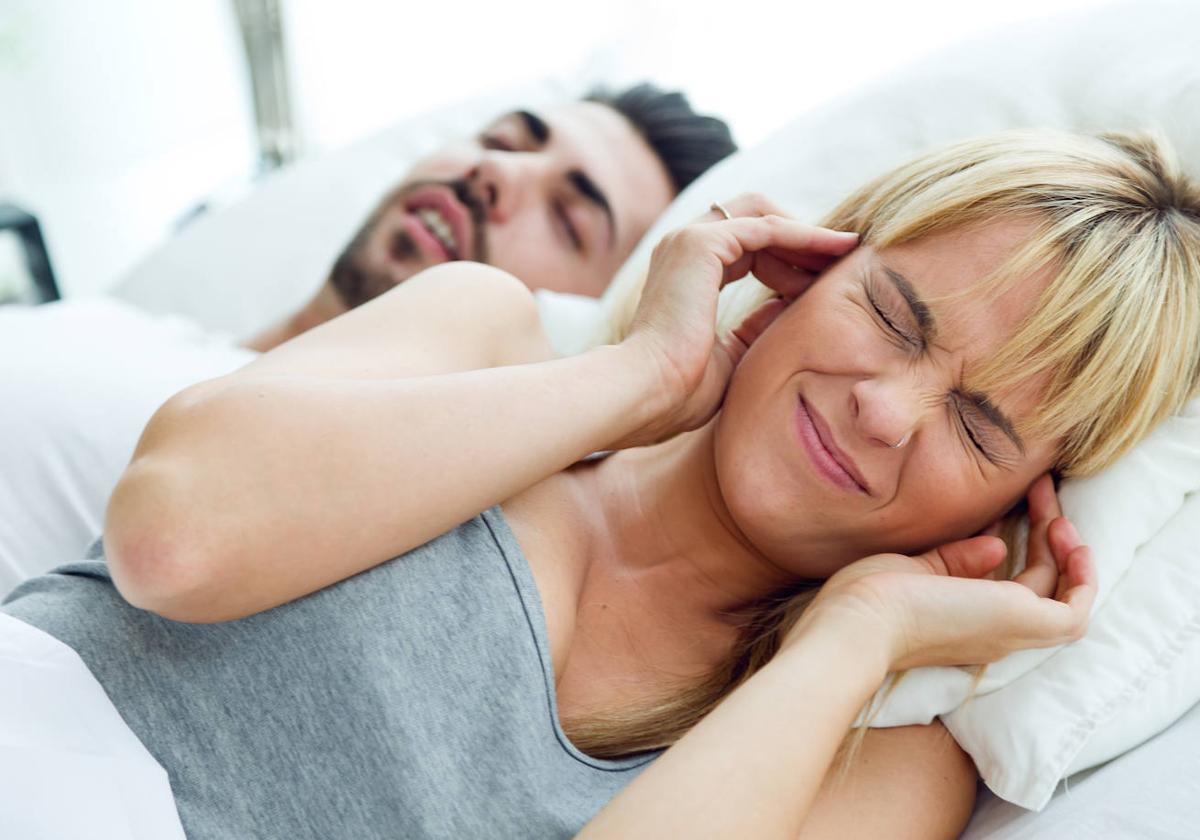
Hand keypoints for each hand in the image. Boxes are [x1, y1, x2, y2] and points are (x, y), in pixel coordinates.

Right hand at [614, 193, 858, 448]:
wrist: (644, 393)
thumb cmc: (678, 391)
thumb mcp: (731, 355)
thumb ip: (756, 328)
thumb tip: (787, 310)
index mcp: (684, 273)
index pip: (746, 247)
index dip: (788, 259)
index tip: (823, 279)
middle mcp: (682, 247)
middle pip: (755, 219)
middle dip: (800, 237)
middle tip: (842, 259)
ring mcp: (688, 240)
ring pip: (764, 215)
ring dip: (808, 233)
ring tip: (848, 251)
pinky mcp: (701, 244)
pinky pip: (768, 228)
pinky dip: (805, 235)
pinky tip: (837, 249)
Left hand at [784, 474, 1097, 671]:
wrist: (859, 621)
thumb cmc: (870, 599)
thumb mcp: (918, 569)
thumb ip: (957, 560)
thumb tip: (999, 545)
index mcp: (967, 623)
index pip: (1010, 586)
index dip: (1020, 543)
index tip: (1013, 504)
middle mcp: (997, 634)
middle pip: (1041, 584)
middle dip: (1046, 533)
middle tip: (1040, 487)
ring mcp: (1013, 631)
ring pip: (1059, 592)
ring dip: (1064, 547)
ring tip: (1052, 504)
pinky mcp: (1025, 623)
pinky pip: (1075, 611)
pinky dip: (1083, 579)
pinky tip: (1070, 538)